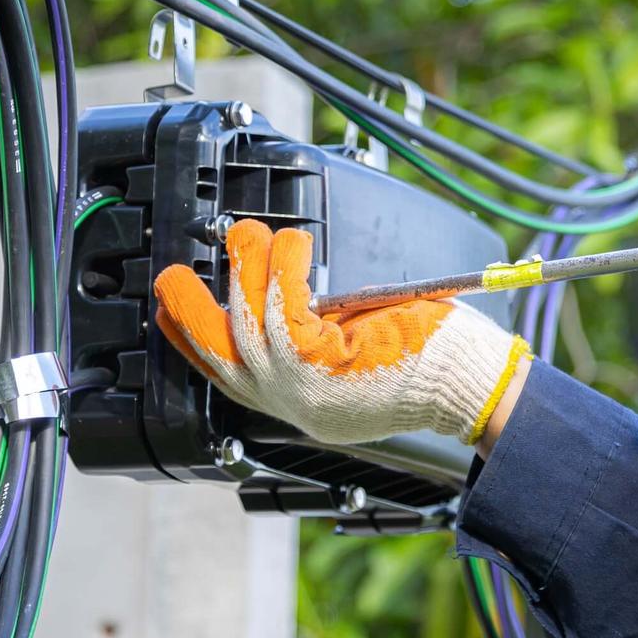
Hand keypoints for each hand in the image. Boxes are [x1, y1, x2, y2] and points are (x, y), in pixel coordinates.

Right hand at [152, 219, 528, 445]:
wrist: (468, 386)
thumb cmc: (430, 365)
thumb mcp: (356, 365)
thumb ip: (316, 347)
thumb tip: (290, 301)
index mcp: (297, 403)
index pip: (224, 375)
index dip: (189, 339)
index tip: (169, 311)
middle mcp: (291, 402)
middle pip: (217, 354)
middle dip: (189, 308)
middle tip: (177, 274)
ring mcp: (303, 387)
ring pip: (246, 322)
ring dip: (246, 269)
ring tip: (253, 234)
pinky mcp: (323, 363)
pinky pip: (284, 308)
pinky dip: (282, 268)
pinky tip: (292, 244)